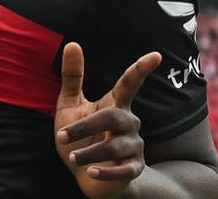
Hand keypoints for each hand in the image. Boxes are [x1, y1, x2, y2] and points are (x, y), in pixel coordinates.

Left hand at [55, 42, 161, 198]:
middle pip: (113, 117)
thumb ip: (72, 76)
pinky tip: (90, 172)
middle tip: (60, 136)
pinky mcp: (134, 169)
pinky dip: (106, 172)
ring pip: (115, 146)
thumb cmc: (78, 135)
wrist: (85, 173)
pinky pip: (124, 170)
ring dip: (89, 152)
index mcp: (114, 104)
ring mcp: (134, 146)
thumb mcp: (70, 104)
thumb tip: (72, 43)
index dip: (141, 69)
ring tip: (72, 158)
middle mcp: (129, 122)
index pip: (129, 84)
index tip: (156, 55)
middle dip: (85, 126)